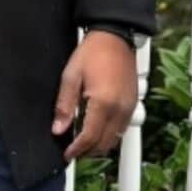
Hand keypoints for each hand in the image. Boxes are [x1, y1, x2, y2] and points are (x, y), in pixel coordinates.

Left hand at [51, 30, 137, 160]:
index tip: (67, 153)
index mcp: (102, 102)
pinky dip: (110, 136)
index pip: (89, 137)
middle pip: (104, 144)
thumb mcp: (71, 75)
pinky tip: (97, 129)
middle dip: (87, 152)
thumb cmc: (92, 52)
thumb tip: (58, 129)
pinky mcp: (133, 105)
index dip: (77, 149)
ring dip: (99, 146)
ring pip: (115, 140)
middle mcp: (119, 109)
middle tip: (73, 150)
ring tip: (83, 142)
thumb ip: (64, 105)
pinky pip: (122, 130)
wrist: (115, 37)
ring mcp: (129, 108)